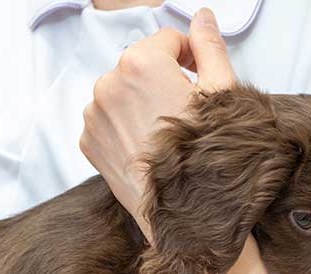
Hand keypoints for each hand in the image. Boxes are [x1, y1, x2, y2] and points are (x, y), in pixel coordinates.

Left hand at [81, 11, 270, 273]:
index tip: (197, 76)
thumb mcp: (222, 94)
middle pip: (140, 66)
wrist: (185, 216)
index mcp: (140, 63)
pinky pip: (107, 121)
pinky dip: (125, 127)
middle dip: (161, 80)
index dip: (188, 56)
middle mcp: (108, 85)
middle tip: (186, 111)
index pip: (166, 39)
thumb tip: (203, 18)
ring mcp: (94, 116)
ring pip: (121, 93)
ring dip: (140, 102)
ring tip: (167, 133)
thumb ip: (209, 47)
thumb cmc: (207, 157)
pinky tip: (148, 147)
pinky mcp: (88, 143)